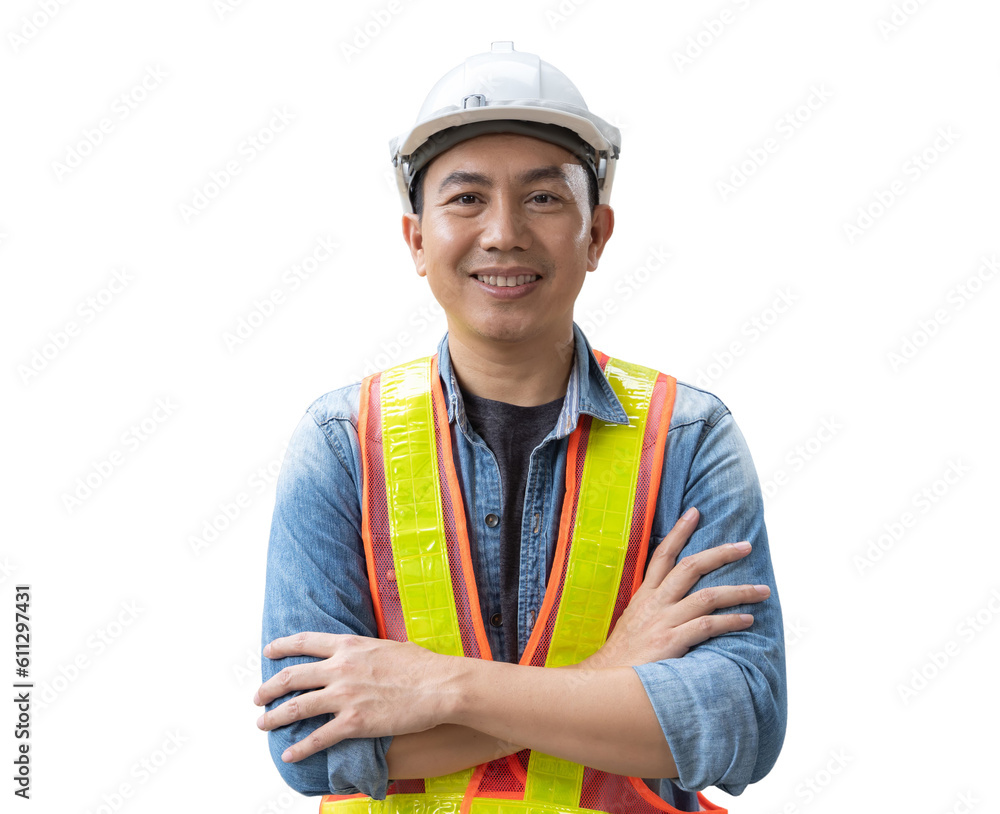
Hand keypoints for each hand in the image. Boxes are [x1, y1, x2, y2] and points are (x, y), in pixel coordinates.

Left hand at [253, 632, 452, 762]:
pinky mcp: (354, 723)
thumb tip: (361, 653)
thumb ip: (365, 650)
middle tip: (259, 698)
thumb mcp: (387, 645)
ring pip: (296, 707)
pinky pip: (317, 738)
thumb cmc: (422, 665)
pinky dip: (299, 748)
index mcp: (349, 645)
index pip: (305, 641)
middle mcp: (340, 668)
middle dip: (268, 688)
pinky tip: (289, 754)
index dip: (282, 646)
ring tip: (263, 724)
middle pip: (291, 676)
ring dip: (274, 717)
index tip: (268, 651)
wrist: (440, 686)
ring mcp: (345, 696)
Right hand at [581, 508, 768, 667]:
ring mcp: (663, 622)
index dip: (678, 532)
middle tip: (745, 546)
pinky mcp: (670, 642)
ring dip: (738, 592)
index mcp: (644, 596)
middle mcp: (655, 603)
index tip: (694, 513)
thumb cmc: (622, 656)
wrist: (604, 682)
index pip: (662, 555)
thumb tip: (675, 600)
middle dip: (720, 553)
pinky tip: (747, 620)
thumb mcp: (633, 623)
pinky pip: (706, 626)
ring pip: (706, 596)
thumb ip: (653, 609)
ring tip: (762, 590)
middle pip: (690, 567)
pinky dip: (729, 621)